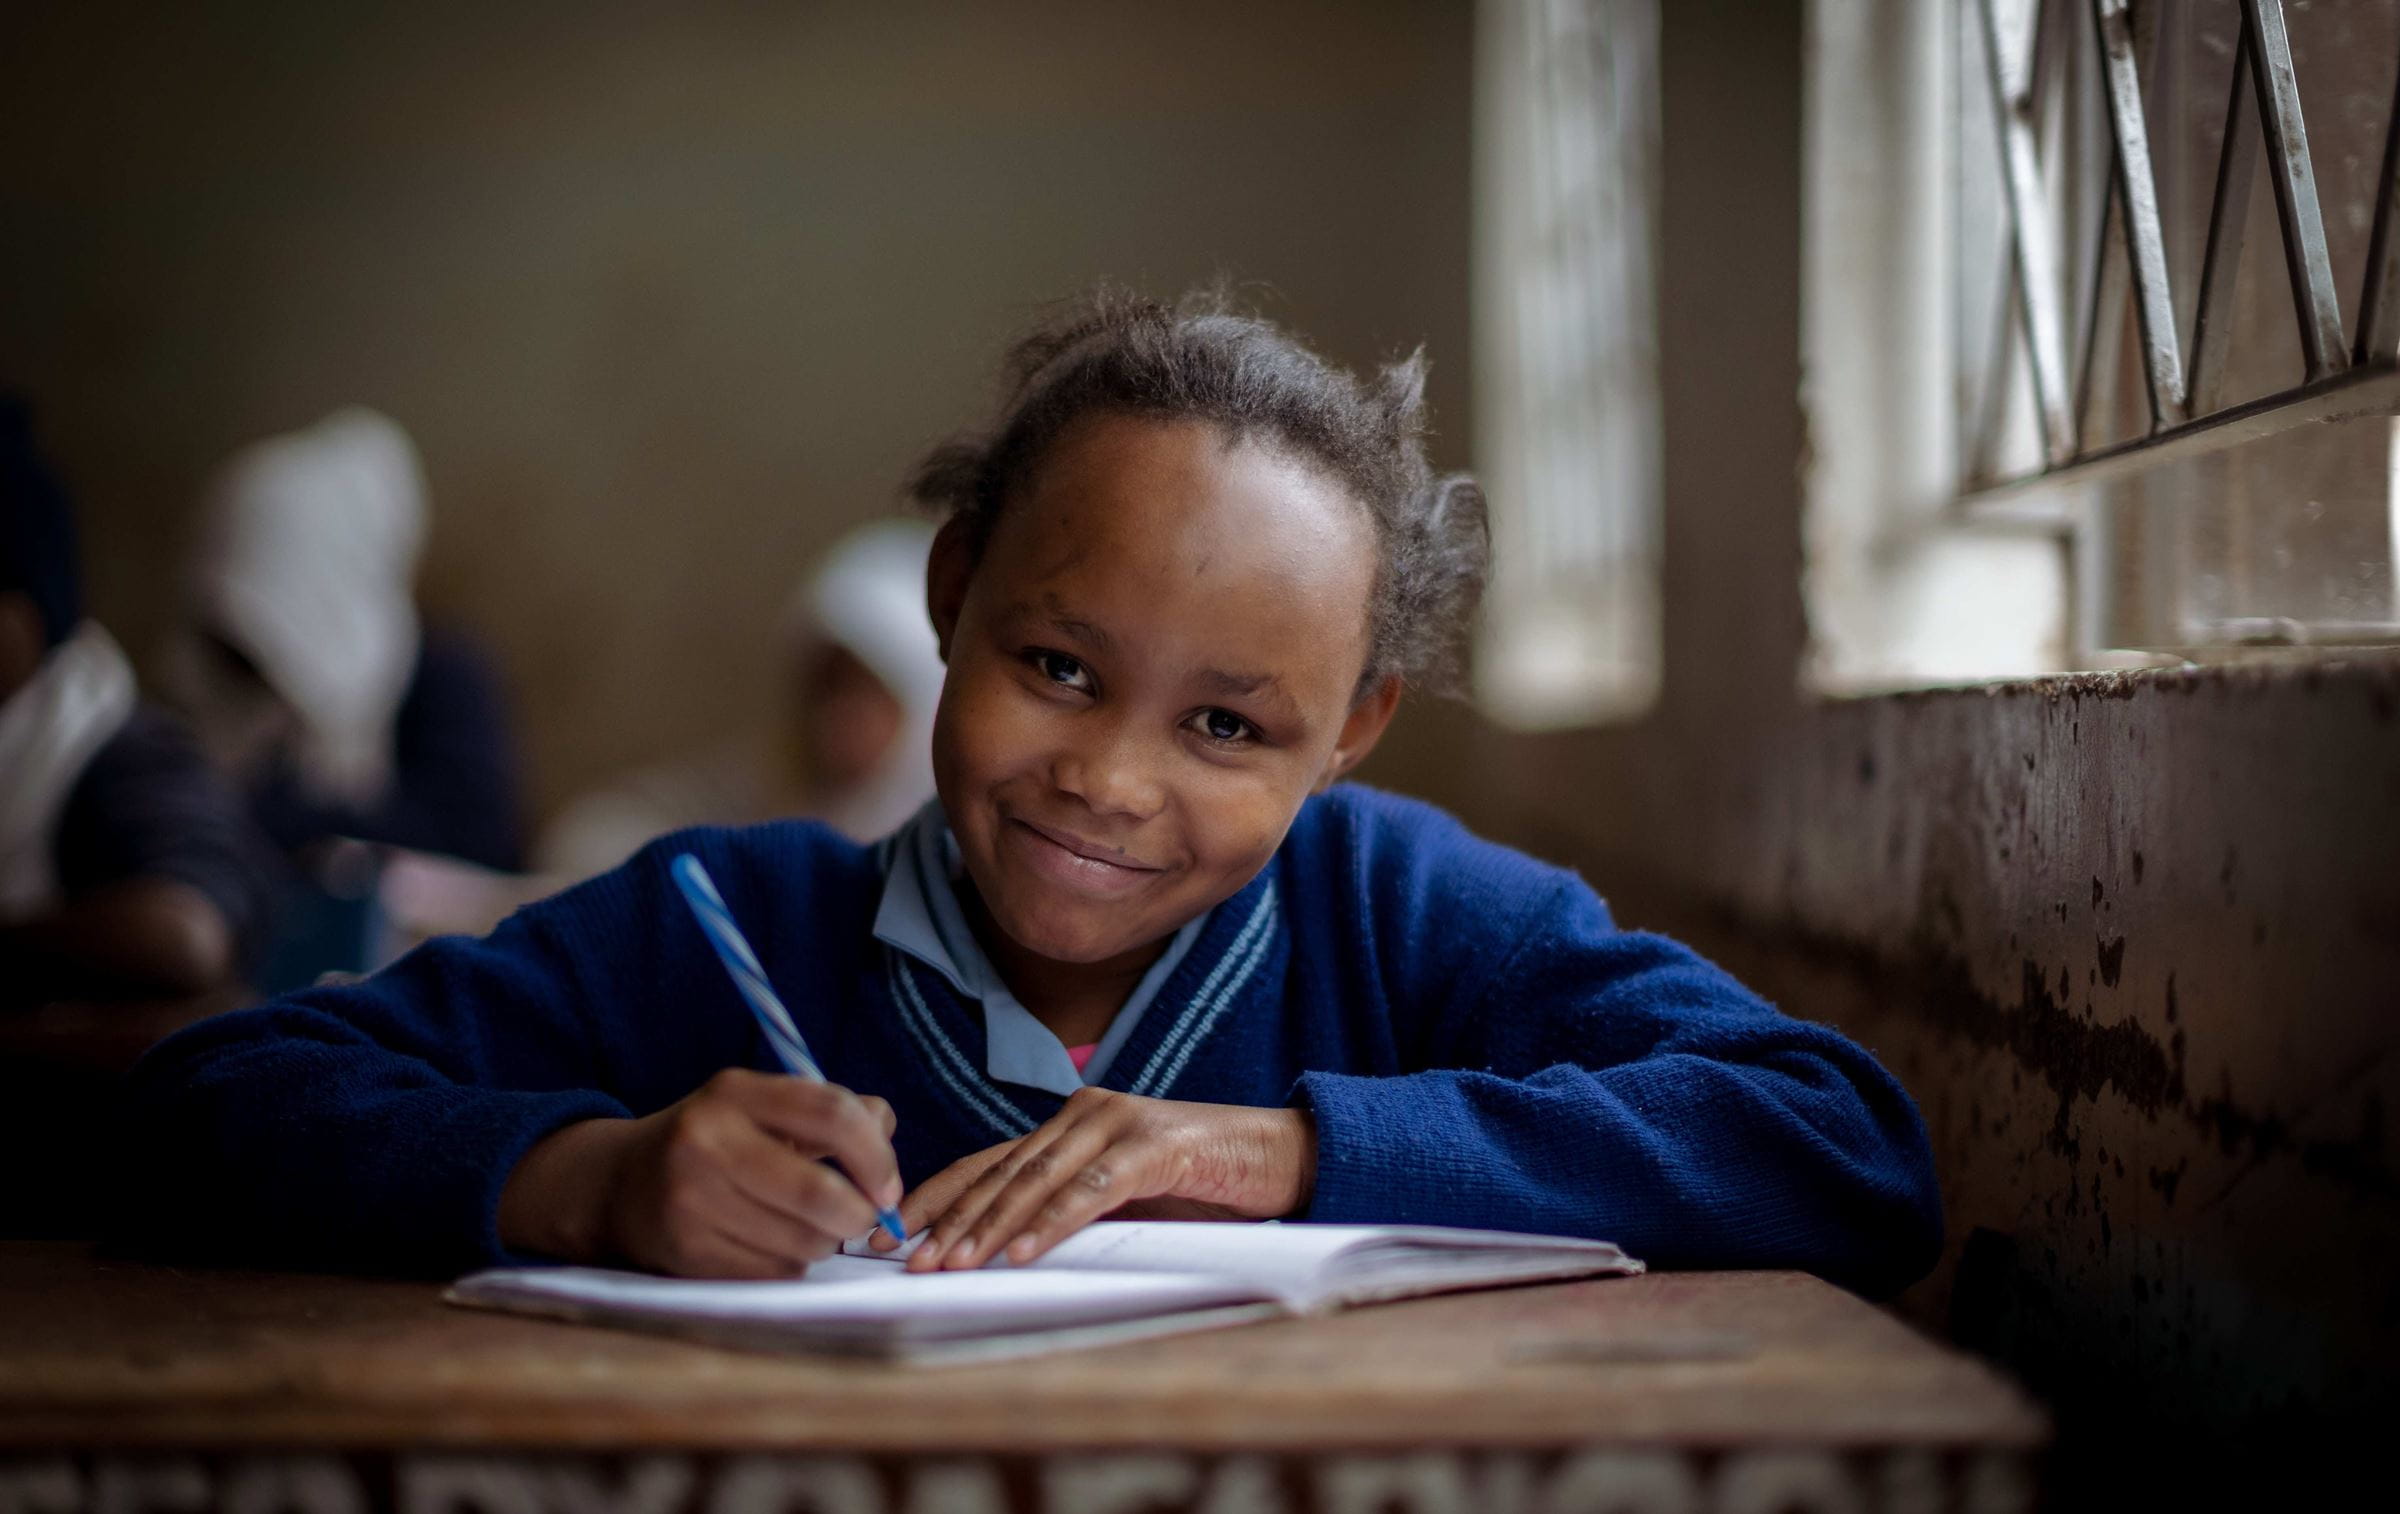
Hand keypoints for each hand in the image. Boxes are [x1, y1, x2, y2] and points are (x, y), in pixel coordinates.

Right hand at [499, 1068, 900, 1277]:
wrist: (618, 1184)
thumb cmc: (714, 1143)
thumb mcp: (761, 1107)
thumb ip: (830, 1111)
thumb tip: (885, 1129)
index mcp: (735, 1092)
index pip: (832, 1114)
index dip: (876, 1155)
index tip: (889, 1185)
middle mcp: (707, 1140)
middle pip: (820, 1192)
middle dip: (859, 1214)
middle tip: (863, 1217)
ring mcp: (691, 1198)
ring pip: (803, 1241)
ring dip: (823, 1242)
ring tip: (804, 1226)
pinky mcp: (685, 1250)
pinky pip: (774, 1272)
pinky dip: (790, 1265)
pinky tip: (769, 1244)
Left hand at [871, 1088, 1313, 1270]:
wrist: (1282, 1156)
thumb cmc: (1200, 1186)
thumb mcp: (1121, 1201)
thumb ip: (1068, 1210)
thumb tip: (1003, 1254)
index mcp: (1068, 1126)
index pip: (984, 1162)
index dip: (933, 1197)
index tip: (887, 1235)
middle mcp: (1084, 1115)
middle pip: (1000, 1171)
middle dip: (948, 1220)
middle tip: (906, 1260)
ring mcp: (1119, 1124)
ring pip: (1037, 1179)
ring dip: (989, 1226)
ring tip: (950, 1263)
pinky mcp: (1156, 1147)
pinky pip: (1094, 1190)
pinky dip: (1055, 1223)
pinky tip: (1024, 1253)